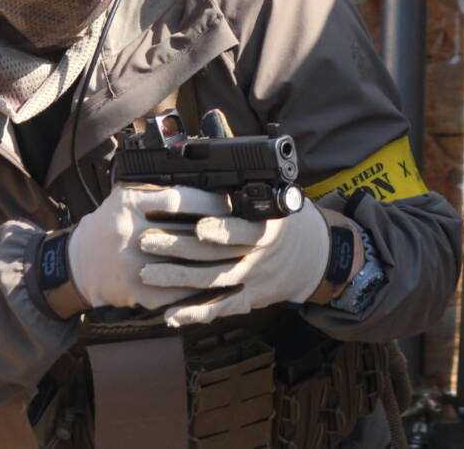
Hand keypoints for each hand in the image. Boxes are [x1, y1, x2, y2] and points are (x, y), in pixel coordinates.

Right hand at [67, 185, 233, 309]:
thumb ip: (158, 189)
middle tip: (243, 229)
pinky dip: (199, 288)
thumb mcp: (127, 196)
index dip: (206, 202)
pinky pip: (176, 291)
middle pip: (184, 233)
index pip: (176, 199)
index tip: (229, 202)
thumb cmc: (112, 223)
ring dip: (214, 263)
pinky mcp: (135, 291)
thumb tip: (203, 180)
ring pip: (184, 264)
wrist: (80, 263)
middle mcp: (129, 231)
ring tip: (240, 256)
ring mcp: (132, 264)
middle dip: (217, 233)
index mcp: (129, 203)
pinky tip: (219, 283)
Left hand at [138, 202, 331, 326]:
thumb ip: (245, 187)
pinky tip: (170, 315)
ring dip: (178, 280)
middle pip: (217, 255)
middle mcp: (259, 255)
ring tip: (147, 274)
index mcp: (266, 227)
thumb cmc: (287, 220)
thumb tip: (210, 150)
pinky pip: (220, 308)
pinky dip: (195, 312)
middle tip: (148, 242)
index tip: (198, 227)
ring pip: (213, 282)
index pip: (243, 229)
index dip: (222, 230)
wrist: (316, 257)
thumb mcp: (276, 199)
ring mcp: (253, 279)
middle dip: (179, 249)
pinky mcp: (249, 298)